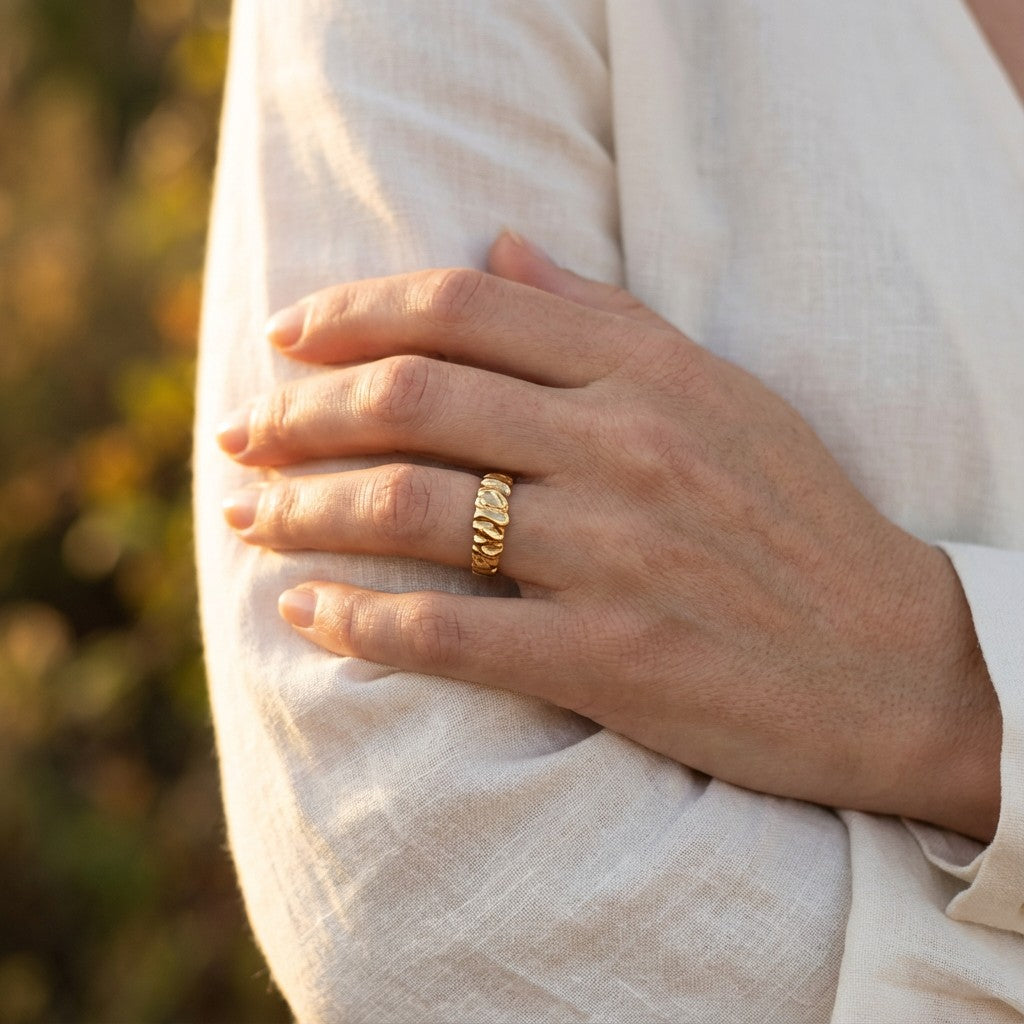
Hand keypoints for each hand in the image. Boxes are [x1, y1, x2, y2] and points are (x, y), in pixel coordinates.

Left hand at [217, 232, 1001, 840]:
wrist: (896, 662)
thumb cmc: (802, 523)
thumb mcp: (722, 391)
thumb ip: (606, 315)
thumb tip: (502, 242)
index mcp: (649, 373)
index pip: (463, 309)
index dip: (352, 316)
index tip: (287, 339)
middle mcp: (626, 447)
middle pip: (413, 401)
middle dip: (301, 414)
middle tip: (239, 433)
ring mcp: (616, 553)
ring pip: (412, 509)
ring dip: (306, 510)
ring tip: (249, 517)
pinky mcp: (611, 656)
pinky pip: (448, 632)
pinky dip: (358, 619)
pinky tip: (306, 612)